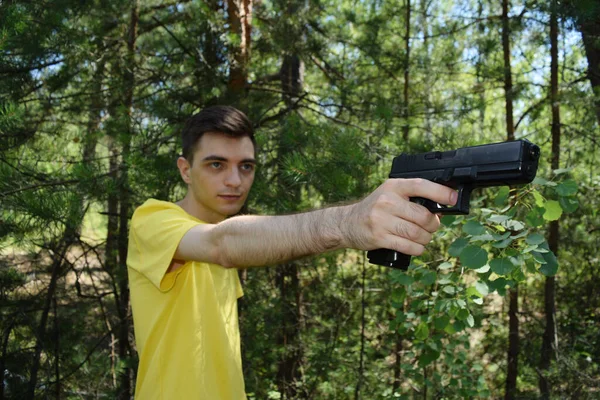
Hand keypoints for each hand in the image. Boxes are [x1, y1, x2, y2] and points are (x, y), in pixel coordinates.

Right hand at [341, 179, 457, 254]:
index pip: (421, 185)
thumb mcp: (391, 195)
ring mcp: (382, 220)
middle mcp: (387, 201)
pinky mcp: (379, 237)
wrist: (348, 223)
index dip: (441, 192)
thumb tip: (442, 208)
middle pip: (423, 216)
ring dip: (426, 239)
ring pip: (418, 233)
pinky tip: (415, 246)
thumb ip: (412, 198)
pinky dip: (417, 249)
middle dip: (433, 224)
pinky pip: (408, 246)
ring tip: (422, 237)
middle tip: (431, 226)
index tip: (453, 199)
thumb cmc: (376, 208)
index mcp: (393, 186)